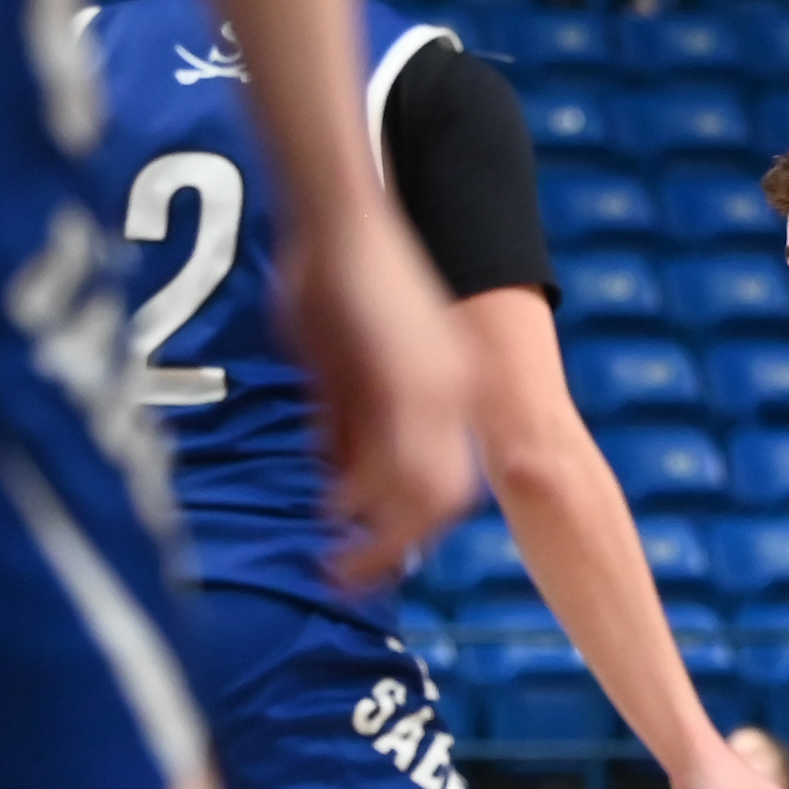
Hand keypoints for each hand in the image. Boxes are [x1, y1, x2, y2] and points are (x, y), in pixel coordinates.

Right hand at [285, 205, 481, 587]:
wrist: (339, 214)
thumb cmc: (330, 275)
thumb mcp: (340, 362)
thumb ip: (345, 419)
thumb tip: (335, 476)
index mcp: (450, 384)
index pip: (446, 476)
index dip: (412, 520)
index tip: (376, 546)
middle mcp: (458, 391)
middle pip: (446, 498)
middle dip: (399, 544)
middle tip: (354, 574)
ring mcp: (440, 388)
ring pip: (427, 494)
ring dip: (381, 537)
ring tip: (338, 568)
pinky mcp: (410, 383)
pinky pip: (399, 465)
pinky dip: (366, 503)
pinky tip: (333, 520)